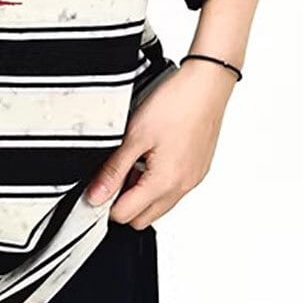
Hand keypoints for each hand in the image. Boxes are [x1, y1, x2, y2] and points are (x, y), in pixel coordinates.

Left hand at [84, 59, 234, 227]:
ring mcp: (193, 179)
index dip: (104, 203)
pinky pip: (173, 189)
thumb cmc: (177, 104)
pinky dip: (156, 182)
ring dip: (140, 192)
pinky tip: (149, 156)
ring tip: (131, 160)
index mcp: (166, 182)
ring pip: (159, 204)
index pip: (126, 215)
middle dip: (122, 202)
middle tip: (110, 175)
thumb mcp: (135, 136)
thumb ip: (114, 170)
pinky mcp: (197, 169)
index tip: (95, 187)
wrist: (207, 85)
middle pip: (143, 217)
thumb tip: (96, 195)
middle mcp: (183, 186)